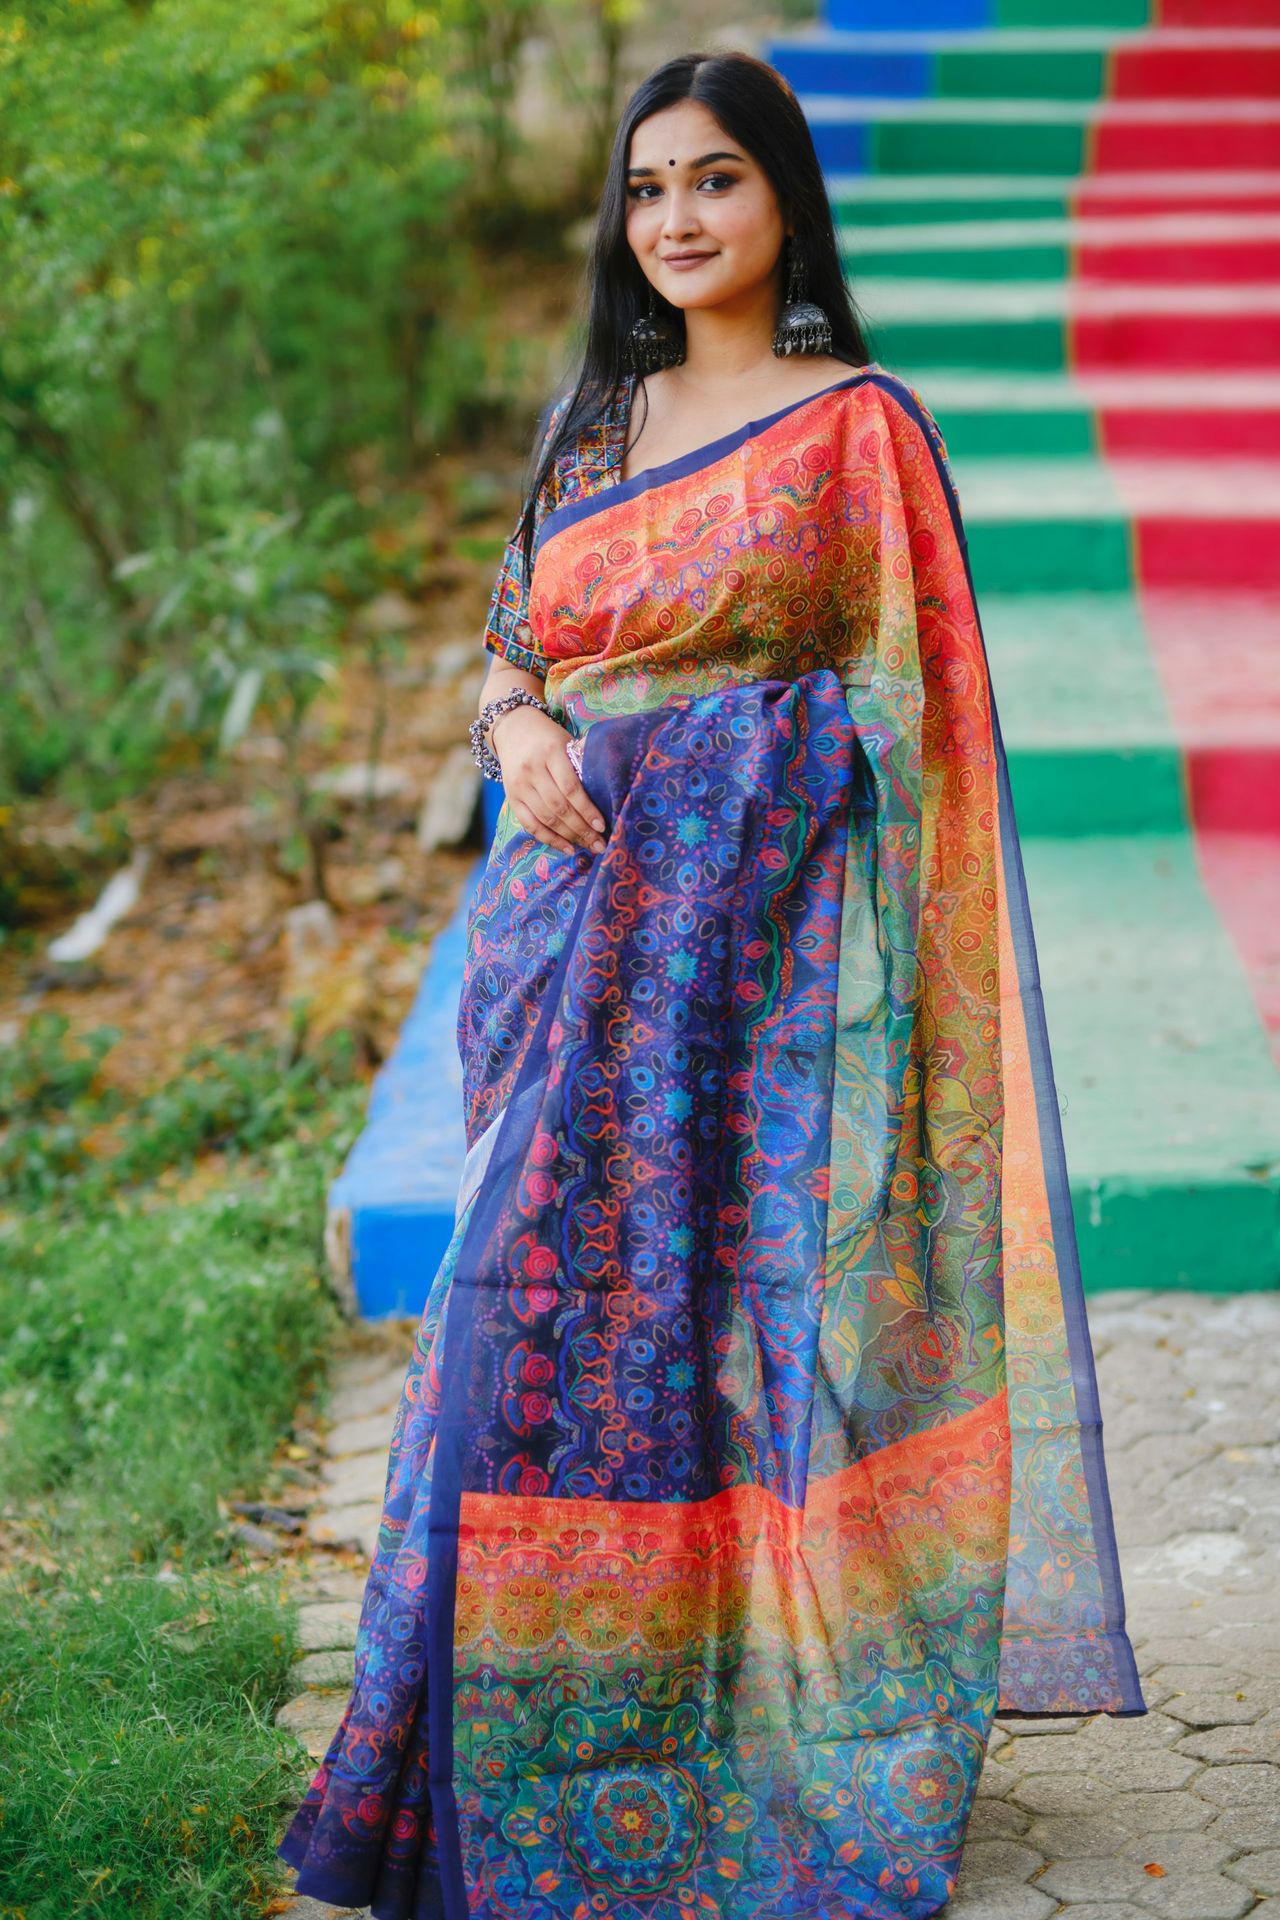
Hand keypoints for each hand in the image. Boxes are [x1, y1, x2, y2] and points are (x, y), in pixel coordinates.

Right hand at [490, 647, 605, 855]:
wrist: (512, 727)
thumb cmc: (548, 736)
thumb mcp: (566, 741)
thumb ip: (582, 763)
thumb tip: (608, 791)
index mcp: (551, 752)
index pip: (571, 787)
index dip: (587, 810)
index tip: (602, 825)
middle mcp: (532, 770)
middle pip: (559, 807)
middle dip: (582, 829)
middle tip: (600, 844)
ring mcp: (519, 785)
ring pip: (546, 819)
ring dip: (569, 837)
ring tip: (589, 846)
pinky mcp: (511, 797)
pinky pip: (530, 824)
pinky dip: (549, 839)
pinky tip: (567, 847)